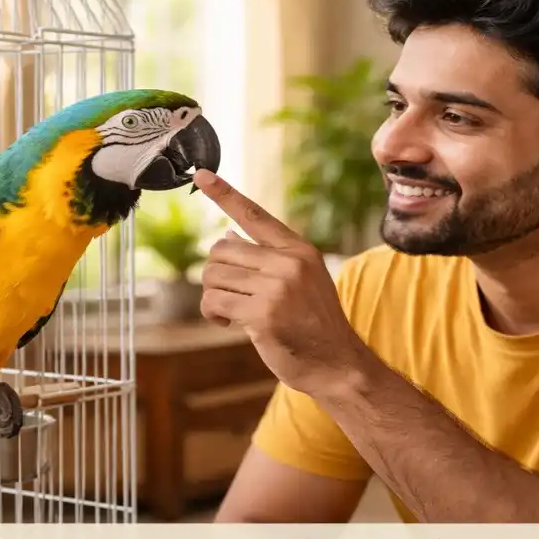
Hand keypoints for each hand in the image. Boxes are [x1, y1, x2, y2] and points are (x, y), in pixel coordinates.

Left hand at [192, 170, 377, 394]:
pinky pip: (214, 301)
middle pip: (221, 251)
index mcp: (298, 249)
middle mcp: (288, 262)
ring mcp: (276, 287)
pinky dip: (214, 313)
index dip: (224, 193)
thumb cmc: (313, 324)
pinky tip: (229, 323)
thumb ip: (268, 259)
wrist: (337, 364)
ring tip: (232, 311)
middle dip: (217, 275)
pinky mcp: (262, 314)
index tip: (201, 175)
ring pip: (213, 276)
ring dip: (213, 296)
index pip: (254, 214)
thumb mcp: (301, 281)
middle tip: (231, 296)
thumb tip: (226, 237)